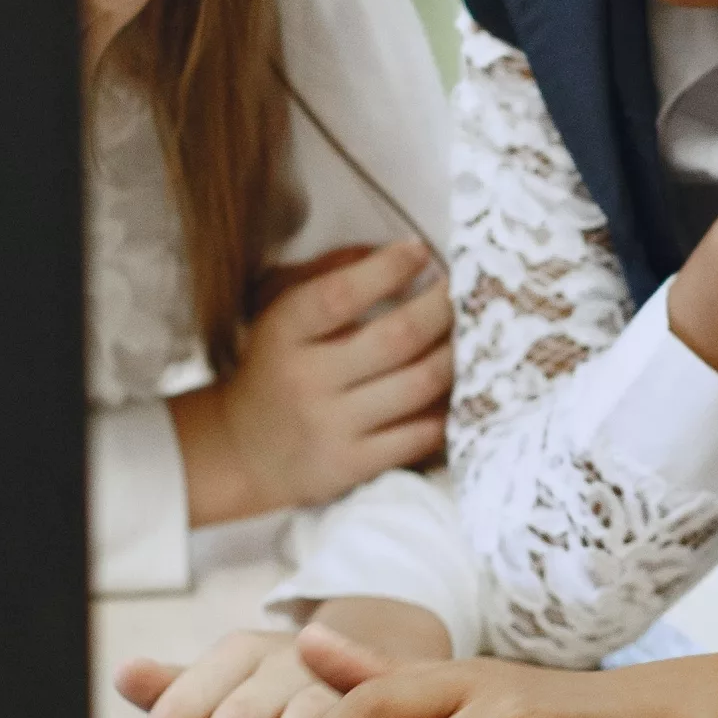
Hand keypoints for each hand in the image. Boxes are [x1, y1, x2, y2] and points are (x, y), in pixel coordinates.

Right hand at [169, 238, 449, 524]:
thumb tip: (403, 254)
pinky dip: (449, 407)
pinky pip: (422, 434)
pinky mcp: (354, 466)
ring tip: (472, 334)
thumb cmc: (277, 368)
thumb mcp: (281, 312)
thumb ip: (332, 273)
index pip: (339, 295)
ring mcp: (331, 427)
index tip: (420, 251)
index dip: (387, 269)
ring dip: (457, 354)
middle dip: (443, 307)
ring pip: (420, 384)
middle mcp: (306, 380)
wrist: (245, 453)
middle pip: (397, 338)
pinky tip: (459, 386)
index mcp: (283, 333)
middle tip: (467, 290)